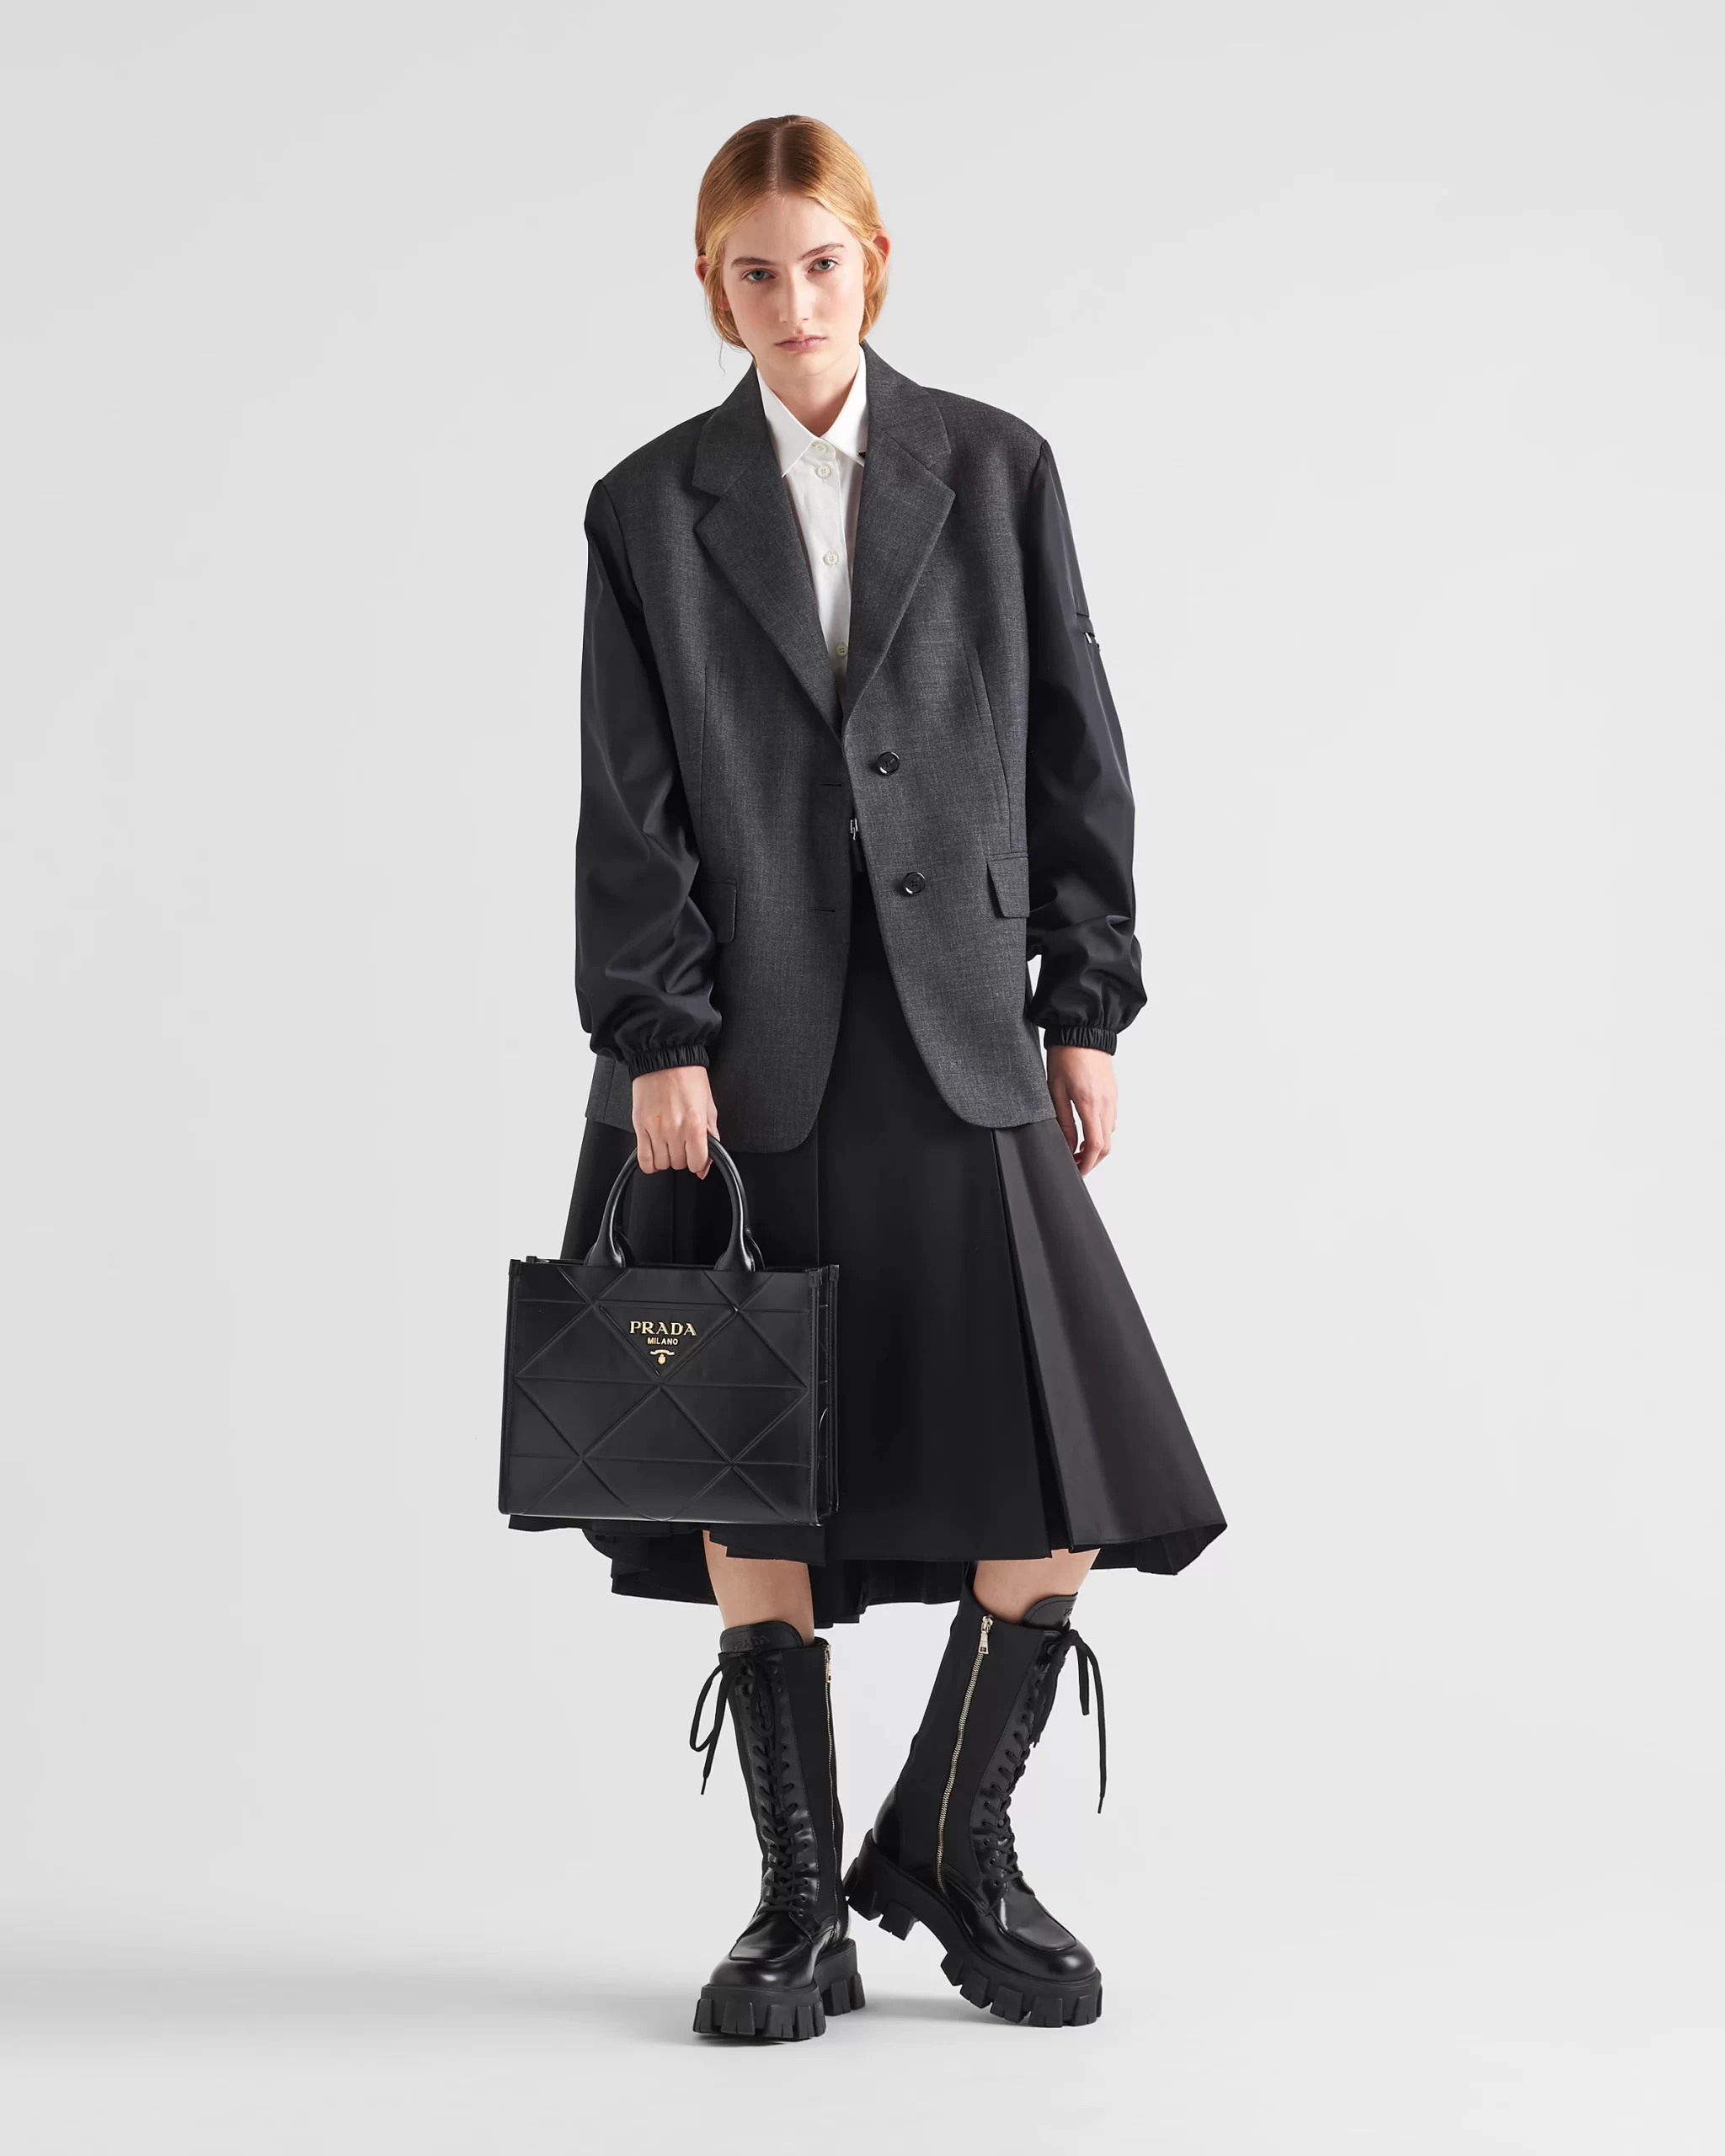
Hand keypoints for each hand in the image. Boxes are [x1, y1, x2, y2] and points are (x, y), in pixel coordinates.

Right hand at [631, 1065, 720, 1175]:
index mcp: (695, 1125)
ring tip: (668, 1143)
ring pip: (662, 1163)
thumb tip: (706, 1165)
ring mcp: (655, 1130)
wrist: (665, 1058)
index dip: (699, 1161)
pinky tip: (654, 1154)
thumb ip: (711, 1137)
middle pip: (679, 1164)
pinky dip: (649, 1163)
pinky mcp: (640, 1126)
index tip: (696, 1155)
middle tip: (682, 1142)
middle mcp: (675, 1130)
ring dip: (666, 1158)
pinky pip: (644, 1159)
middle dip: (683, 1156)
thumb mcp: (709, 1106)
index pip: (697, 1163)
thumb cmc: (688, 1077)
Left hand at [1046, 1045, 1115, 1175]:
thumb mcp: (1055, 1090)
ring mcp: (1113, 1098)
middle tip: (1075, 1164)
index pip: (1094, 1146)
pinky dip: (1101, 1131)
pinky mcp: (1114, 1093)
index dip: (1087, 1164)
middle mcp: (1106, 1103)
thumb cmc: (1065, 1056)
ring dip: (1097, 1146)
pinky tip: (1086, 1129)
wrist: (1083, 1030)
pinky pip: (1111, 1119)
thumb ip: (1063, 1120)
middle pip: (1106, 1145)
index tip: (1077, 1171)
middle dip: (1092, 1160)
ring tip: (1077, 1148)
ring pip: (1110, 1133)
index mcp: (1090, 1104)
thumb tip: (1067, 1144)